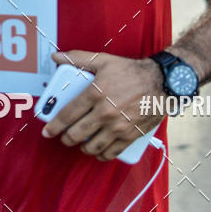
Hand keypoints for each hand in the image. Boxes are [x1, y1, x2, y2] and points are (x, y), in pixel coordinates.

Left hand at [41, 50, 163, 160]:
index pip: (67, 115)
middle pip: (76, 134)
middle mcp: (105, 112)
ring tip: (81, 143)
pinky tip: (98, 150)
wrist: (163, 82)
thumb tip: (56, 56)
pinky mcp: (130, 136)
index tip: (47, 131)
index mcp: (95, 93)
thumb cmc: (132, 71)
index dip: (53, 125)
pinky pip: (110, 153)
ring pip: (91, 146)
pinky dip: (101, 154)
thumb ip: (77, 59)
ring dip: (82, 147)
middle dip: (66, 138)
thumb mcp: (104, 60)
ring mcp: (118, 127)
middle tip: (64, 136)